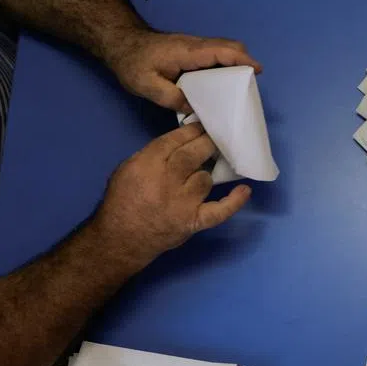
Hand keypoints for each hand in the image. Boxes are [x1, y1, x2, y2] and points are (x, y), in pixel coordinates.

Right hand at [93, 123, 251, 267]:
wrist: (122, 238)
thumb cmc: (122, 200)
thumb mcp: (127, 169)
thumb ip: (152, 155)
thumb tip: (179, 142)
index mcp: (147, 164)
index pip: (176, 140)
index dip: (192, 131)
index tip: (203, 127)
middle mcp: (167, 181)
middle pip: (194, 154)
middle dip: (206, 143)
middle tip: (214, 139)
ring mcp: (183, 202)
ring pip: (205, 179)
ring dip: (206, 174)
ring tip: (204, 172)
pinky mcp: (194, 221)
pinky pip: (220, 211)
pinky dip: (234, 202)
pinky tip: (244, 190)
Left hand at [106, 30, 262, 111]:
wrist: (120, 43)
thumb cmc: (131, 62)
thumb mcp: (146, 85)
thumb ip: (170, 97)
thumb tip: (193, 108)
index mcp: (188, 52)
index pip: (222, 51)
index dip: (242, 60)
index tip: (257, 71)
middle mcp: (196, 45)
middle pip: (230, 47)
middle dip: (244, 63)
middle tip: (247, 86)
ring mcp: (194, 46)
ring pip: (224, 50)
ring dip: (236, 65)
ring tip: (237, 89)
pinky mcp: (191, 51)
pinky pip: (216, 55)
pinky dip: (225, 66)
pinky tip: (220, 85)